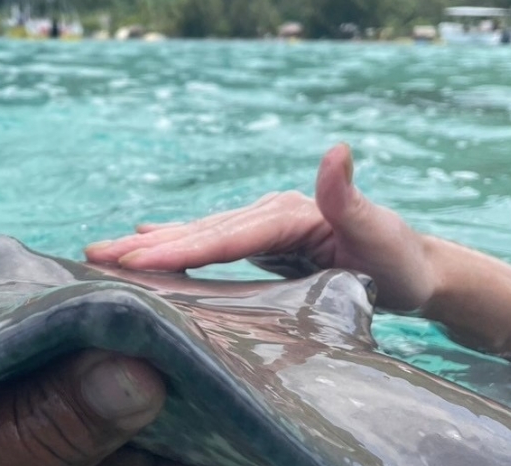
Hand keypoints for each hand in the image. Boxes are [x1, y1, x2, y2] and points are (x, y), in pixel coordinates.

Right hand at [0, 351, 388, 465]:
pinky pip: (173, 395)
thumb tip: (144, 370)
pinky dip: (195, 360)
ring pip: (227, 423)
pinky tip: (201, 314)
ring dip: (256, 376)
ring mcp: (128, 464)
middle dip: (315, 410)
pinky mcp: (97, 429)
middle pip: (271, 462)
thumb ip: (54, 427)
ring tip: (296, 314)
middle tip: (355, 339)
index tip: (395, 427)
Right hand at [86, 144, 436, 311]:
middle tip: (94, 255)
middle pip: (201, 232)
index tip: (136, 258)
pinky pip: (210, 245)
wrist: (416, 270)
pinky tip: (151, 242)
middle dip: (146, 246)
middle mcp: (268, 214)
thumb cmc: (400, 263)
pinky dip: (176, 244)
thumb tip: (336, 150)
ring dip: (150, 245)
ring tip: (103, 251)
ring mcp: (263, 226)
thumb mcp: (381, 235)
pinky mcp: (262, 242)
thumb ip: (350, 198)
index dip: (181, 248)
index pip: (226, 235)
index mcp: (288, 214)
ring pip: (198, 236)